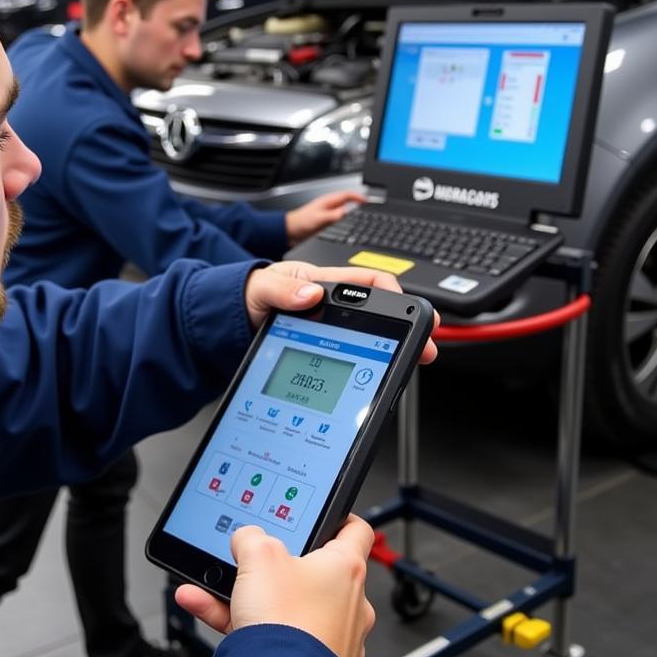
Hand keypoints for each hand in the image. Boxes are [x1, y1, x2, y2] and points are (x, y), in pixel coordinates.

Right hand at [175, 516, 376, 656]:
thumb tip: (247, 539)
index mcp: (346, 568)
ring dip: (249, 596)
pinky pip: (275, 635)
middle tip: (251, 561)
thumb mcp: (258, 557)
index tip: (320, 515)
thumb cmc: (287, 622)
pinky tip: (207, 609)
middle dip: (273, 566)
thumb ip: (252, 538)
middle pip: (310, 571)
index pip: (354, 529)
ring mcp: (333, 637)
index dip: (336, 516)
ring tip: (212, 588)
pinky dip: (243, 624)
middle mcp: (349, 603)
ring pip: (286, 605)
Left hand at [243, 260, 438, 363]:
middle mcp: (330, 304)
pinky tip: (379, 374)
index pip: (369, 281)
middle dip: (406, 327)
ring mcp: (328, 326)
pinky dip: (370, 363)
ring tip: (411, 362)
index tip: (407, 312)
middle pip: (378, 314)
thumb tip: (311, 294)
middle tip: (426, 345)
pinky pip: (353, 352)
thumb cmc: (248, 296)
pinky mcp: (322, 346)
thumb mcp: (262, 288)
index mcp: (321, 282)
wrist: (230, 320)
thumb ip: (283, 289)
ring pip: (370, 335)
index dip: (393, 294)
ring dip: (393, 346)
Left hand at [285, 191, 363, 246]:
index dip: (358, 197)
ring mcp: (327, 213)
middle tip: (368, 206)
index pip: (347, 195)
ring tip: (362, 213)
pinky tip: (349, 223)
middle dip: (358, 202)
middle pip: (347, 201)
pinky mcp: (326, 221)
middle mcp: (329, 206)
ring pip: (344, 209)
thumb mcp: (319, 219)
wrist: (290, 231)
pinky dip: (347, 218)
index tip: (367, 201)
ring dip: (353, 210)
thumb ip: (333, 215)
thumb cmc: (301, 222)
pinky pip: (340, 217)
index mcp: (328, 201)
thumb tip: (347, 212)